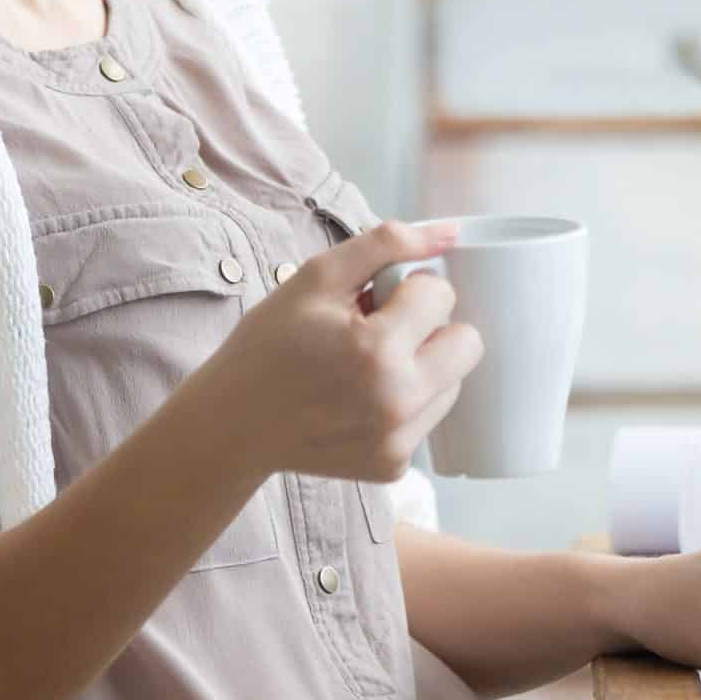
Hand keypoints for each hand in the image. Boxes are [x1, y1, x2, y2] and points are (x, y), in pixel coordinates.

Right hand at [221, 218, 483, 481]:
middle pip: (468, 343)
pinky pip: (428, 417)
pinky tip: (360, 399)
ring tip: (367, 366)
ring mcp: (398, 441)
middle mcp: (397, 402)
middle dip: (432, 327)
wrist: (232, 424)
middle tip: (383, 330)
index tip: (373, 300)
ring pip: (453, 382)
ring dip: (423, 365)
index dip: (408, 288)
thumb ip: (386, 244)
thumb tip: (450, 232)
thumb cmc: (270, 345)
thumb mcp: (317, 278)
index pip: (441, 295)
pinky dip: (405, 403)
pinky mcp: (394, 466)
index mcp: (377, 350)